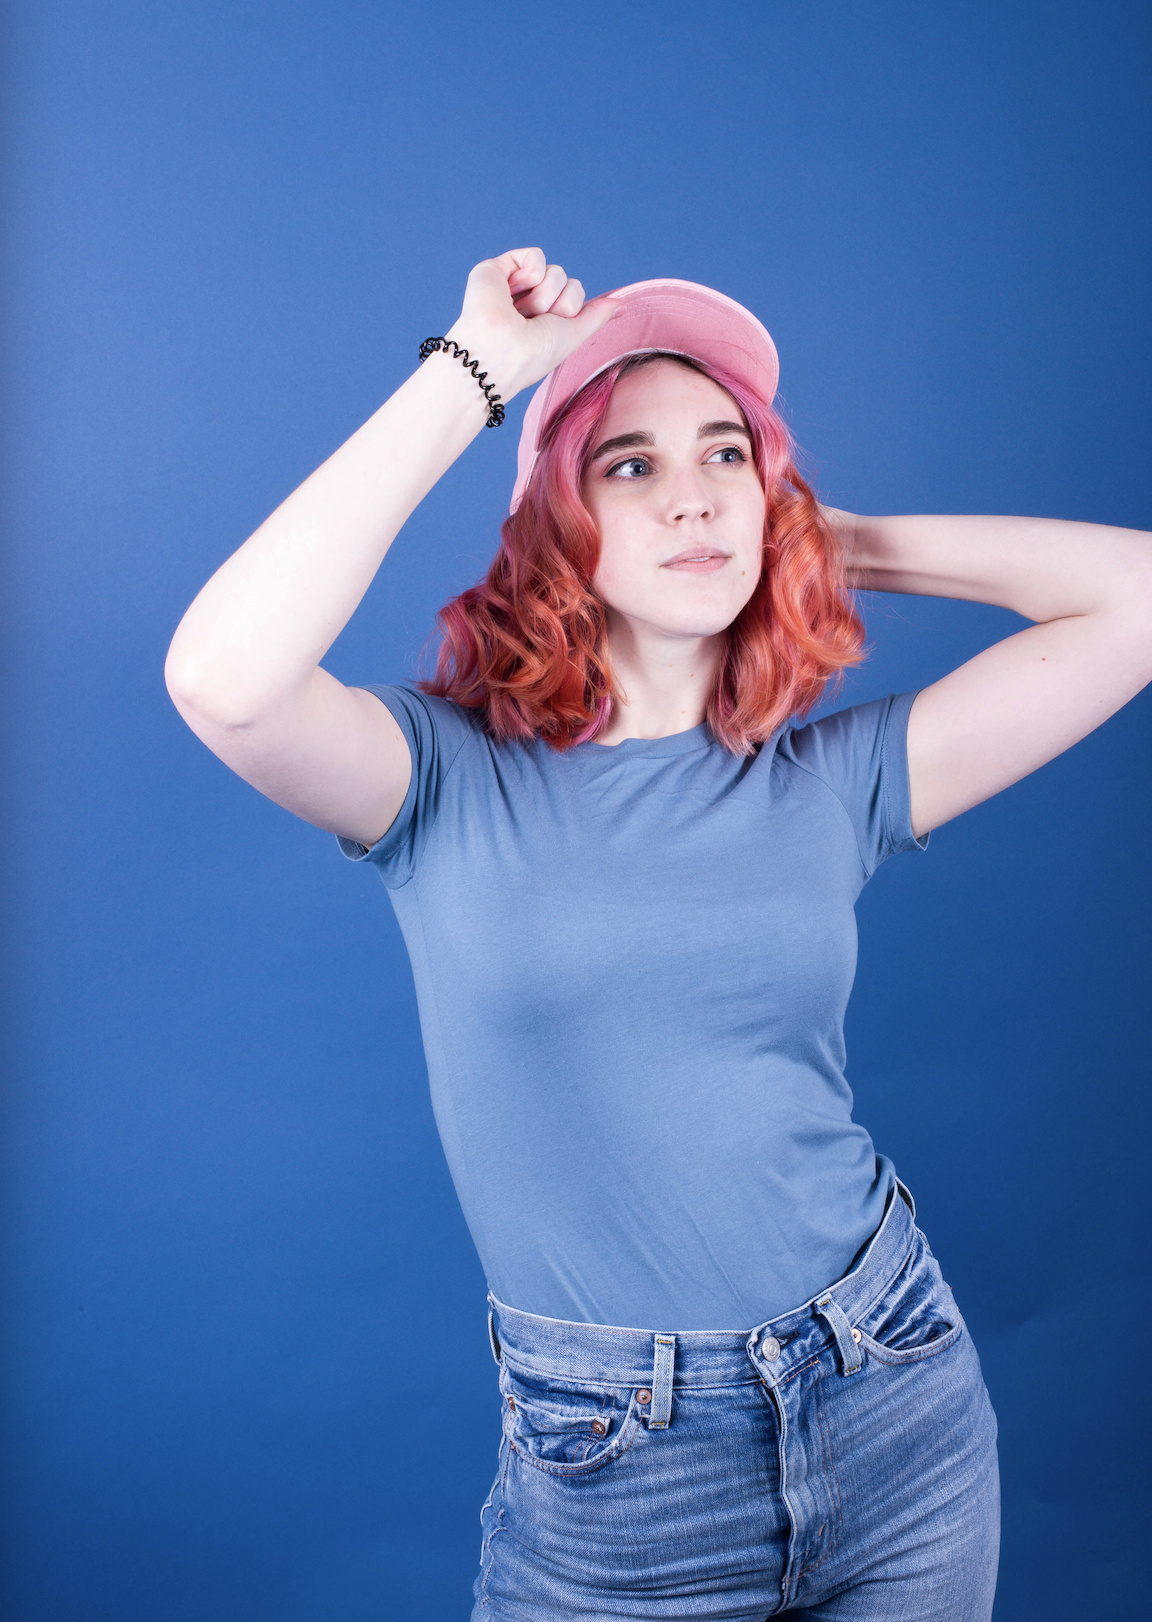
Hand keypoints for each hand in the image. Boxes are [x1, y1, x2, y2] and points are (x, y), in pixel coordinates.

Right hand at [444, 248, 620, 401]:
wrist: (498, 352)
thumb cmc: (532, 355)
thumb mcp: (572, 336)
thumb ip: (595, 317)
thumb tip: (622, 305)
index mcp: (544, 318)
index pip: (574, 296)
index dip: (570, 310)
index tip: (550, 330)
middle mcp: (528, 300)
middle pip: (567, 282)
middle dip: (558, 304)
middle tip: (533, 323)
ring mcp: (512, 285)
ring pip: (555, 270)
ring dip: (543, 296)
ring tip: (519, 313)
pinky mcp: (497, 269)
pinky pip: (535, 255)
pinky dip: (531, 272)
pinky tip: (512, 290)